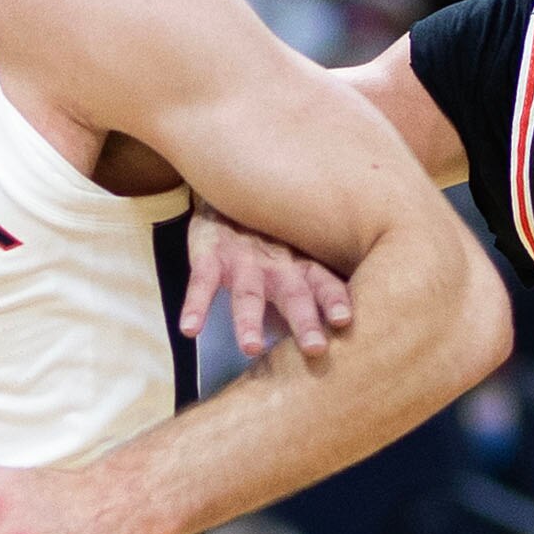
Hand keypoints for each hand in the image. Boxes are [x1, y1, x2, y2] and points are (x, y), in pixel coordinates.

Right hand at [182, 209, 357, 365]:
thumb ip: (311, 291)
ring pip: (248, 292)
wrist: (228, 184)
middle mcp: (277, 262)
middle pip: (294, 294)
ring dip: (249, 321)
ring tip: (251, 348)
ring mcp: (242, 258)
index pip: (325, 282)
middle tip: (315, 348)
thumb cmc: (270, 235)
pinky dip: (195, 305)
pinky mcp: (209, 252)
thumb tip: (333, 339)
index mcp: (302, 265)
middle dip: (305, 321)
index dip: (335, 299)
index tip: (344, 320)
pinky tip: (190, 328)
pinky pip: (202, 281)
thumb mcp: (295, 254)